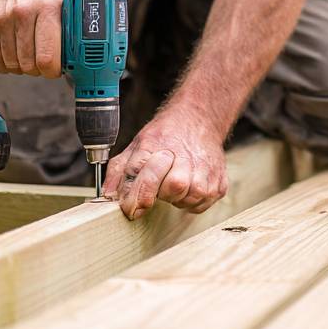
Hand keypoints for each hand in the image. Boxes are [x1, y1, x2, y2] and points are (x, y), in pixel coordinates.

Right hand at [0, 0, 70, 76]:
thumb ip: (72, 23)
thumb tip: (83, 51)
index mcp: (49, 9)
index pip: (47, 57)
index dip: (52, 71)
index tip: (54, 70)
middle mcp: (24, 14)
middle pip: (28, 64)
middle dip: (38, 70)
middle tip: (42, 62)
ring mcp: (2, 19)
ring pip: (11, 64)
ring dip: (21, 67)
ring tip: (29, 56)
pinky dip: (4, 63)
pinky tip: (13, 55)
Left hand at [103, 107, 229, 217]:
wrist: (199, 119)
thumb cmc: (165, 135)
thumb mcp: (137, 144)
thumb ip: (119, 171)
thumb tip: (107, 196)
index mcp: (159, 146)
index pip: (147, 177)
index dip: (138, 197)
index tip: (133, 209)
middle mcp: (186, 156)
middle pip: (172, 189)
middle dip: (163, 193)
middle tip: (162, 184)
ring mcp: (206, 169)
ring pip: (189, 199)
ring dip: (178, 198)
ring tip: (176, 182)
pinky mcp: (221, 181)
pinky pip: (202, 204)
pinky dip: (193, 201)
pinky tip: (190, 185)